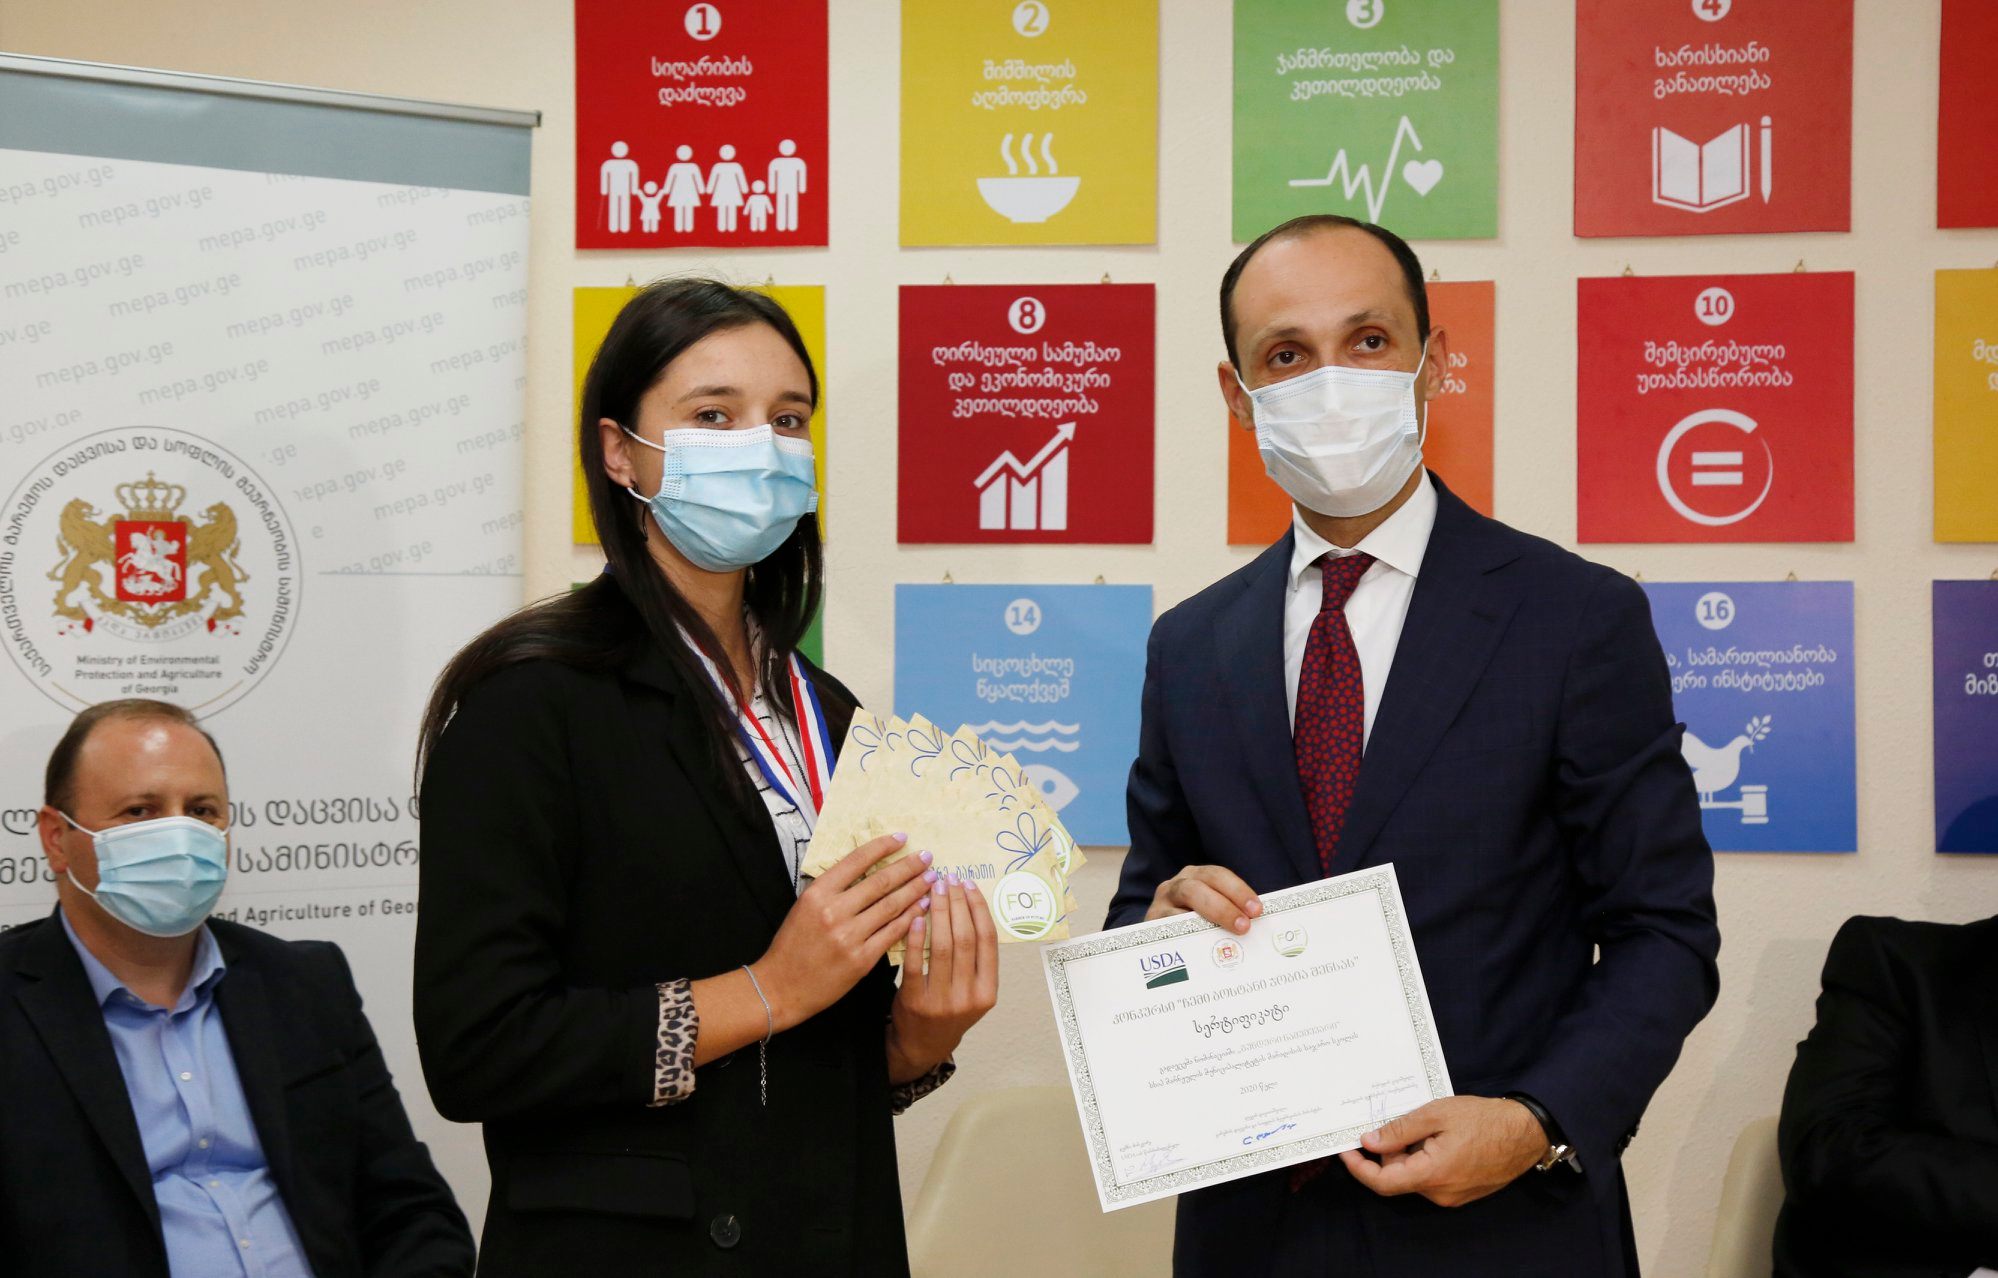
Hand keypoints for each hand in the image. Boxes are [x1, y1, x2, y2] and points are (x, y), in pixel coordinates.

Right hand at [753, 834, 934, 1031]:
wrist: (781, 987)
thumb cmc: (792, 945)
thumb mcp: (804, 907)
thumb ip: (833, 889)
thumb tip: (868, 869)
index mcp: (817, 893)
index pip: (856, 860)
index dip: (882, 847)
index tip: (902, 838)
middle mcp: (834, 911)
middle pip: (880, 882)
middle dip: (908, 867)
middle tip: (927, 857)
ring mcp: (849, 936)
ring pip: (891, 906)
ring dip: (915, 890)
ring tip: (930, 879)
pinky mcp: (861, 959)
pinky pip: (892, 933)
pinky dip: (911, 918)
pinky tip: (922, 907)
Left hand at [888, 873, 998, 1080]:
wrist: (921, 1046)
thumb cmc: (948, 1010)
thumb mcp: (973, 991)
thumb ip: (975, 959)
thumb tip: (970, 905)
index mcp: (988, 991)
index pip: (988, 941)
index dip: (979, 909)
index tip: (969, 885)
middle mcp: (968, 997)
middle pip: (966, 939)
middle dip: (957, 904)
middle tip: (948, 880)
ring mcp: (942, 1001)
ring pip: (943, 947)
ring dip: (938, 913)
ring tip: (933, 891)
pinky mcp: (915, 1001)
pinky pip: (916, 962)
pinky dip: (916, 937)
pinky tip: (914, 916)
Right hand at [1145, 864, 1262, 933]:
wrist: (1156, 940)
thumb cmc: (1193, 927)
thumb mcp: (1209, 914)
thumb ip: (1230, 915)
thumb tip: (1262, 930)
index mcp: (1197, 877)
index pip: (1218, 876)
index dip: (1238, 890)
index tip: (1256, 910)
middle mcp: (1177, 885)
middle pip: (1199, 887)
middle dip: (1223, 906)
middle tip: (1244, 926)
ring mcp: (1161, 903)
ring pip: (1181, 906)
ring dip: (1205, 919)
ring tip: (1223, 937)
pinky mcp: (1151, 922)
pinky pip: (1168, 926)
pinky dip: (1185, 934)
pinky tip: (1200, 946)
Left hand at [1337, 1095, 1547, 1207]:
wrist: (1527, 1132)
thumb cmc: (1484, 1119)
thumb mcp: (1437, 1113)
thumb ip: (1400, 1130)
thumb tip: (1369, 1142)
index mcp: (1431, 1174)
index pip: (1382, 1183)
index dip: (1358, 1168)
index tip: (1344, 1149)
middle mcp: (1440, 1193)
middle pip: (1398, 1177)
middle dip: (1387, 1152)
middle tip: (1387, 1121)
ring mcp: (1453, 1196)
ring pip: (1415, 1177)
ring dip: (1408, 1154)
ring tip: (1420, 1124)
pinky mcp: (1463, 1192)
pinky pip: (1432, 1179)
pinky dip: (1424, 1159)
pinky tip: (1434, 1136)